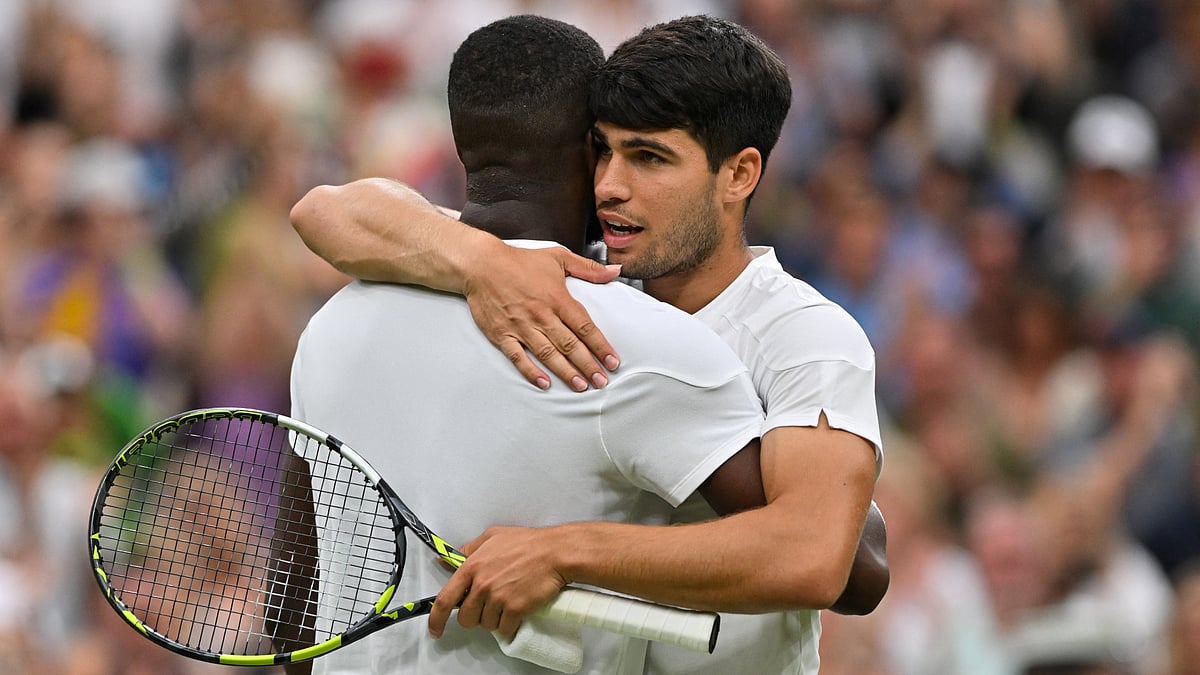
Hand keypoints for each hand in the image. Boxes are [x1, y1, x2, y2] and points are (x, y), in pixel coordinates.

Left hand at [429, 526, 567, 639]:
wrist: (554, 552)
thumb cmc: (527, 543)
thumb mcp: (492, 537)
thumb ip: (469, 550)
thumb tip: (447, 560)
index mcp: (472, 567)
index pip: (445, 599)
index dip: (436, 618)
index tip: (435, 629)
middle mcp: (482, 585)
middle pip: (466, 618)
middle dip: (475, 616)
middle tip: (488, 605)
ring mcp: (498, 598)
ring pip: (486, 625)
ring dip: (495, 619)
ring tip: (507, 602)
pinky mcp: (515, 609)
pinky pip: (505, 629)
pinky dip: (510, 625)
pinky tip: (517, 611)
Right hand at [461, 243, 621, 390]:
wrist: (481, 264)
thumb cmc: (520, 261)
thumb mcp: (558, 258)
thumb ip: (589, 268)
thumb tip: (615, 271)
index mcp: (557, 299)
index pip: (585, 328)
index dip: (601, 347)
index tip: (613, 362)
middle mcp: (541, 315)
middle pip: (570, 345)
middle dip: (588, 365)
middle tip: (602, 382)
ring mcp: (521, 326)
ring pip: (548, 354)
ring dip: (566, 372)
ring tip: (581, 386)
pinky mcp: (502, 334)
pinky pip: (518, 357)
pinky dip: (531, 371)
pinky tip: (544, 383)